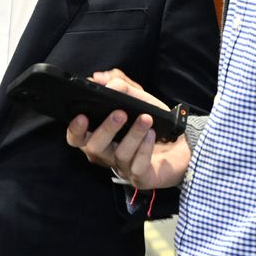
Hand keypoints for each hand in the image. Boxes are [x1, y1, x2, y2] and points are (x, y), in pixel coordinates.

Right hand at [64, 68, 190, 190]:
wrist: (181, 145)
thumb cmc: (153, 122)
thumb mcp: (139, 98)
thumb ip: (120, 85)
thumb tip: (101, 78)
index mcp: (100, 137)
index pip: (77, 138)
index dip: (75, 129)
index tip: (81, 116)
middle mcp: (107, 155)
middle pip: (94, 148)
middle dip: (105, 129)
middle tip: (120, 113)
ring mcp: (123, 168)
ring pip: (120, 155)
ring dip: (133, 134)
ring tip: (146, 119)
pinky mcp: (141, 178)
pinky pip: (138, 166)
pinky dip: (144, 149)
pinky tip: (152, 135)